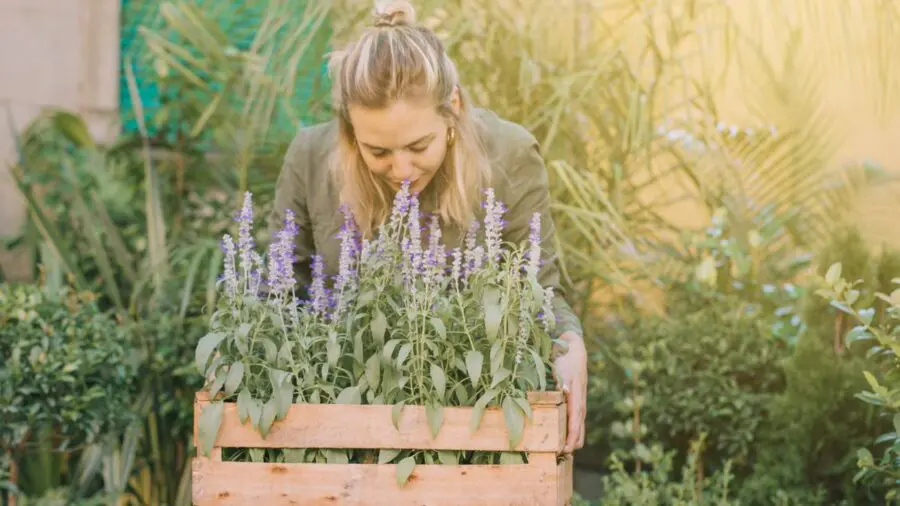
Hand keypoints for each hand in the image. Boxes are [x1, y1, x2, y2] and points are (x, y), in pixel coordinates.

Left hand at [553, 331, 586, 454]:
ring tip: (569, 449)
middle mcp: (580, 397)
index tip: (567, 446)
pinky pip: (577, 414)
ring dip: (575, 434)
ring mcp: (579, 396)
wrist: (574, 346)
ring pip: (579, 420)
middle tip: (566, 453)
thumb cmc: (566, 357)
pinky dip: (575, 425)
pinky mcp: (577, 395)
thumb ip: (563, 380)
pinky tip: (572, 433)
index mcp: (576, 393)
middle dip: (574, 439)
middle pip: (579, 423)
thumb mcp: (563, 368)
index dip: (572, 433)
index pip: (575, 418)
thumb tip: (565, 392)